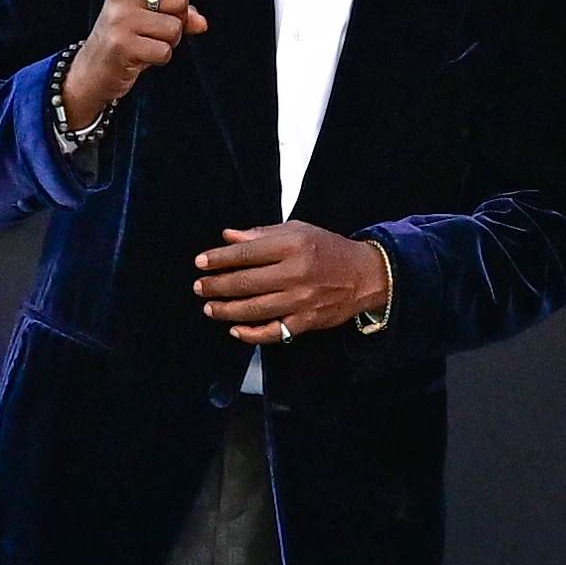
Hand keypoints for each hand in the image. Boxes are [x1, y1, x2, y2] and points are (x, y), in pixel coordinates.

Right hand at [62, 0, 201, 129]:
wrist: (91, 70)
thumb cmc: (127, 40)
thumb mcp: (150, 21)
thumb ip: (177, 15)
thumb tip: (202, 22)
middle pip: (180, 0)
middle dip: (177, 22)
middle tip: (153, 33)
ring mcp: (122, 18)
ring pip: (175, 29)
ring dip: (168, 44)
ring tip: (145, 46)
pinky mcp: (123, 43)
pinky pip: (165, 51)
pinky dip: (159, 60)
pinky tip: (139, 59)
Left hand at [197, 222, 390, 343]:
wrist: (365, 275)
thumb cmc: (328, 249)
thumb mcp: (298, 231)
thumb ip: (262, 234)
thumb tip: (228, 237)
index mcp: (293, 245)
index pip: (246, 252)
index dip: (219, 258)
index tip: (201, 262)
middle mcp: (296, 273)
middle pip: (246, 282)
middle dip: (217, 285)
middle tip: (200, 287)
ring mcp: (301, 300)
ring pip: (255, 308)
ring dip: (227, 310)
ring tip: (210, 307)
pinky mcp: (307, 321)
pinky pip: (274, 332)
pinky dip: (252, 333)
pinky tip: (236, 330)